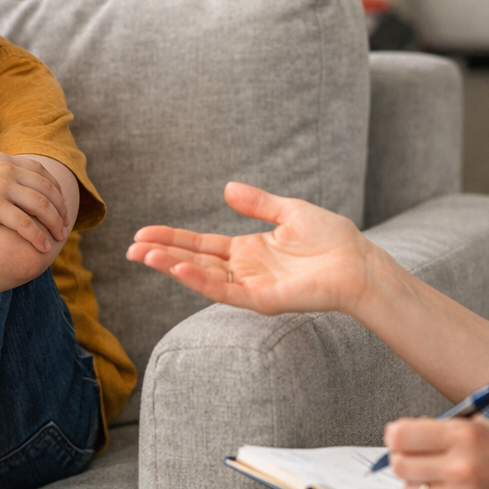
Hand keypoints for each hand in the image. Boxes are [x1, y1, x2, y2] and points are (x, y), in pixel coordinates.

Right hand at [0, 150, 68, 251]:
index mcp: (3, 160)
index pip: (40, 172)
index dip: (55, 187)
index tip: (61, 201)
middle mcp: (7, 172)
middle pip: (47, 190)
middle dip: (61, 208)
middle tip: (66, 223)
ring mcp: (1, 188)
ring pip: (41, 207)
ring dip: (54, 223)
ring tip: (60, 238)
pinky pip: (24, 224)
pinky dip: (37, 236)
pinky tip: (43, 247)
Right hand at [126, 182, 378, 315]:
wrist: (359, 262)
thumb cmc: (333, 239)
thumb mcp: (289, 212)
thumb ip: (257, 204)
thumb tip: (225, 189)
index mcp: (249, 251)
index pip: (201, 245)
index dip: (172, 239)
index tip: (143, 233)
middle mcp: (245, 270)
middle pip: (195, 262)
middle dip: (162, 255)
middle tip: (130, 248)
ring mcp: (252, 286)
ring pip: (204, 278)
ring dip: (173, 268)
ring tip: (145, 256)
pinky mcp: (263, 300)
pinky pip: (226, 292)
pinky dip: (201, 282)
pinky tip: (179, 270)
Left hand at [386, 415, 488, 488]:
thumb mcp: (485, 428)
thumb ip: (444, 429)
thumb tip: (403, 434)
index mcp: (464, 435)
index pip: (401, 435)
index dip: (397, 435)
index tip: (401, 436)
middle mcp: (460, 467)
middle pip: (399, 464)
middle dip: (403, 457)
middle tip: (415, 455)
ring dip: (417, 481)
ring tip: (438, 475)